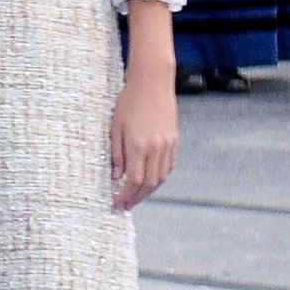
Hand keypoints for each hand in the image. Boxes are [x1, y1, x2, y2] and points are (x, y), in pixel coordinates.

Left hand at [110, 68, 176, 210]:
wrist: (152, 83)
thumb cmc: (129, 101)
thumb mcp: (115, 127)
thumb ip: (116, 154)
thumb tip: (116, 176)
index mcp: (138, 145)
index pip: (133, 181)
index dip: (125, 196)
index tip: (117, 204)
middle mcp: (155, 148)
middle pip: (148, 184)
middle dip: (136, 198)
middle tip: (125, 206)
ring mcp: (167, 145)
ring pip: (160, 178)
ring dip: (149, 191)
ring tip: (136, 196)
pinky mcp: (174, 140)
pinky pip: (169, 166)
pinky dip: (160, 178)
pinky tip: (151, 181)